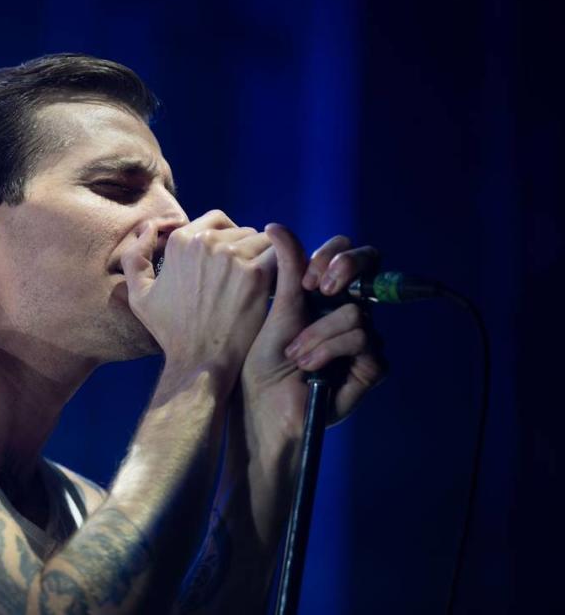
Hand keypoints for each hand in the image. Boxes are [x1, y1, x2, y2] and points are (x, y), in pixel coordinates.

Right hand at [121, 210, 274, 381]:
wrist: (199, 362)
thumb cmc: (171, 332)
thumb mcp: (139, 296)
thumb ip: (135, 258)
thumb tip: (147, 227)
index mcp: (180, 241)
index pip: (216, 219)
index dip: (227, 239)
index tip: (231, 264)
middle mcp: (205, 242)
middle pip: (242, 230)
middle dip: (246, 250)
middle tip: (245, 280)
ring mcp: (232, 256)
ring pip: (263, 241)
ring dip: (264, 259)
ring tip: (259, 286)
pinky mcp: (256, 273)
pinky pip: (280, 255)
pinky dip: (280, 268)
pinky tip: (272, 287)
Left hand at [239, 225, 387, 449]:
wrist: (260, 405)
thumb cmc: (259, 360)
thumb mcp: (273, 308)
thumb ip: (284, 267)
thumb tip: (276, 225)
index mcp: (323, 294)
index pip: (347, 254)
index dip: (336, 256)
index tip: (307, 279)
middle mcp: (347, 310)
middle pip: (370, 268)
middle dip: (343, 270)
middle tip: (316, 290)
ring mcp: (362, 338)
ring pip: (357, 313)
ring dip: (319, 334)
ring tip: (295, 355)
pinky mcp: (370, 367)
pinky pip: (364, 342)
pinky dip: (331, 352)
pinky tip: (310, 369)